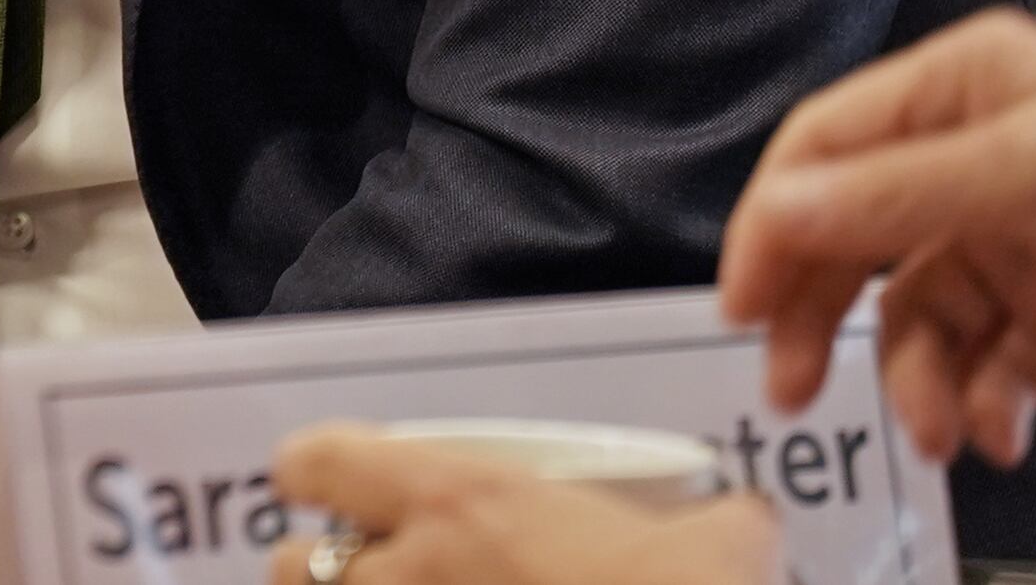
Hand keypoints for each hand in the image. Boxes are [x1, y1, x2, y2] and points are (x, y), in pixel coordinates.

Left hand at [267, 429, 772, 584]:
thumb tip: (740, 517)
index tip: (330, 482)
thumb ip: (710, 520)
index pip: (319, 462)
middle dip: (319, 571)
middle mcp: (413, 576)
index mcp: (460, 503)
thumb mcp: (716, 549)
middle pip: (295, 565)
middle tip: (371, 576)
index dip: (316, 471)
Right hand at [713, 7, 1035, 464]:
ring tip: (933, 427)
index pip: (823, 157)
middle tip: (794, 384)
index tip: (742, 298)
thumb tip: (782, 213)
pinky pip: (1003, 366)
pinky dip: (991, 402)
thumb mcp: (1024, 166)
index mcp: (953, 95)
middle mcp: (976, 163)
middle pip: (861, 244)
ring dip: (919, 379)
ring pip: (928, 319)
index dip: (773, 226)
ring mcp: (1025, 240)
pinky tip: (1000, 427)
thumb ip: (893, 196)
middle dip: (824, 318)